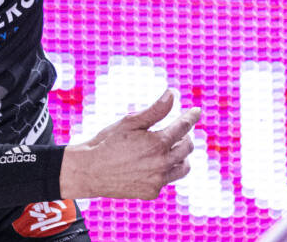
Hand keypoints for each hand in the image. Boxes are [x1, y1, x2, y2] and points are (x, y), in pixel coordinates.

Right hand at [58, 89, 198, 200]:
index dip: (191, 117)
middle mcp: (162, 163)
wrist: (90, 170)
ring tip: (170, 148)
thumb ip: (156, 110)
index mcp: (158, 143)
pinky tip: (153, 164)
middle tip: (176, 131)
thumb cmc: (108, 142)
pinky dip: (165, 170)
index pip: (183, 127)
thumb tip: (173, 94)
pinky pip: (167, 180)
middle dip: (184, 136)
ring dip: (180, 156)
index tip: (196, 112)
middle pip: (187, 147)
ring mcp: (158, 180)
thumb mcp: (131, 122)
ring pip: (183, 167)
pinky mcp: (151, 192)